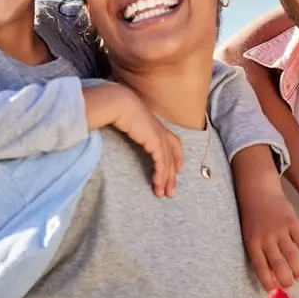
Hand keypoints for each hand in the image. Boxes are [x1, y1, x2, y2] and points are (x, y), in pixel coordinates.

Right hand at [85, 82, 182, 197]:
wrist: (119, 103)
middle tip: (170, 191)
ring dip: (166, 179)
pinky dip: (161, 174)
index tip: (178, 170)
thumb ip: (133, 129)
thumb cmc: (120, 109)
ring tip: (162, 193)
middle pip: (173, 156)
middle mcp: (161, 131)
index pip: (173, 143)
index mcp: (157, 126)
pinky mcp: (155, 142)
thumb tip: (128, 132)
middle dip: (172, 175)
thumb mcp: (130, 121)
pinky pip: (161, 162)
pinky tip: (157, 183)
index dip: (178, 156)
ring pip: (168, 162)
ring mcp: (160, 136)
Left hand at [236, 173, 298, 290]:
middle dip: (286, 280)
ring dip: (298, 270)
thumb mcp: (249, 235)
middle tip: (290, 285)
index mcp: (253, 243)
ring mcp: (281, 230)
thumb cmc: (253, 216)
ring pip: (292, 256)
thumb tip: (271, 276)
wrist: (259, 190)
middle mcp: (267, 238)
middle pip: (279, 265)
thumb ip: (258, 253)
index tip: (273, 290)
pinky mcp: (293, 222)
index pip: (260, 268)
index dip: (267, 282)